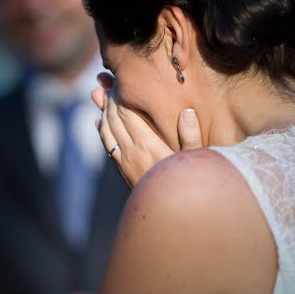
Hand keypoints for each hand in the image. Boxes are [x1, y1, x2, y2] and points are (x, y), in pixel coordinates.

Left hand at [91, 73, 202, 187]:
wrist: (171, 214)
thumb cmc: (187, 184)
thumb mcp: (196, 160)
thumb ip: (191, 137)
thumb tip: (187, 112)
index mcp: (147, 144)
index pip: (126, 112)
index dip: (121, 94)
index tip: (120, 78)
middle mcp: (130, 152)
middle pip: (113, 118)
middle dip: (108, 98)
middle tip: (104, 79)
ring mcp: (124, 163)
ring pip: (106, 130)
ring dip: (102, 111)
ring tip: (98, 93)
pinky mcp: (122, 172)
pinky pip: (107, 145)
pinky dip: (102, 130)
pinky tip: (100, 122)